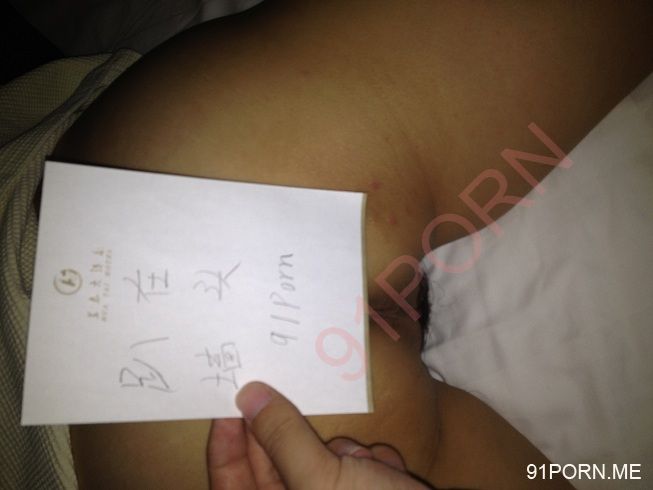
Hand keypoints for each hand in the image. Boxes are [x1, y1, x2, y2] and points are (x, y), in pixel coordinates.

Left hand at [208, 381, 428, 488]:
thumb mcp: (320, 478)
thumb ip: (282, 437)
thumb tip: (248, 396)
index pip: (230, 479)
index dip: (224, 441)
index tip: (231, 399)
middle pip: (276, 463)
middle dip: (294, 437)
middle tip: (288, 391)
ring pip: (320, 458)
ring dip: (345, 452)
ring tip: (364, 463)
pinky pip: (353, 466)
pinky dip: (370, 462)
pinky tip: (390, 472)